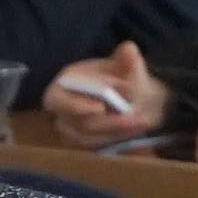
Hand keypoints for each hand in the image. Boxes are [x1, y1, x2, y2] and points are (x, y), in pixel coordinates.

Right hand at [41, 45, 168, 143]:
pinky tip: (134, 131)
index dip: (74, 106)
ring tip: (141, 123)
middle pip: (75, 124)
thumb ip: (128, 60)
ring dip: (116, 132)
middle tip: (132, 119)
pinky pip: (95, 148)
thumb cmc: (122, 78)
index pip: (56, 99)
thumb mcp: (128, 66)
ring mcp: (70, 128)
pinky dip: (116, 140)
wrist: (133, 97)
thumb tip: (128, 49)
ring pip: (88, 138)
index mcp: (65, 83)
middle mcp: (62, 109)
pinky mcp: (82, 143)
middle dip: (106, 123)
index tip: (100, 108)